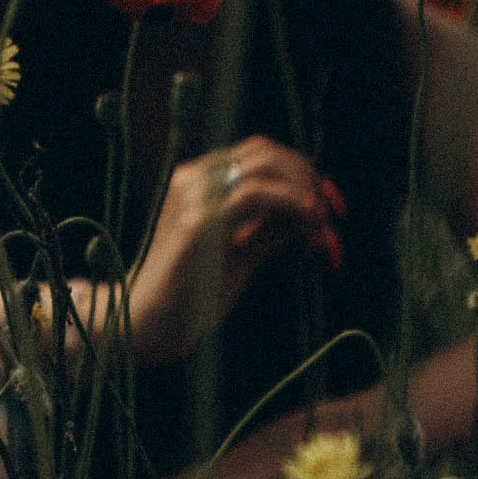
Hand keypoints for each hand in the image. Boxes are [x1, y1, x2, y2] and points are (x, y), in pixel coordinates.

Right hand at [124, 136, 341, 364]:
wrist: (148, 326)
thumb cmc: (191, 294)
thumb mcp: (240, 252)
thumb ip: (270, 229)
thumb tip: (314, 212)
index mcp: (197, 182)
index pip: (258, 154)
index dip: (299, 171)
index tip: (327, 202)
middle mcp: (192, 179)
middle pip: (264, 153)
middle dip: (306, 177)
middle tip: (329, 213)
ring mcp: (192, 198)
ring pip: (264, 167)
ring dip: (304, 191)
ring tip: (321, 223)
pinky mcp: (198, 224)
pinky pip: (256, 195)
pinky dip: (292, 203)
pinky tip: (311, 222)